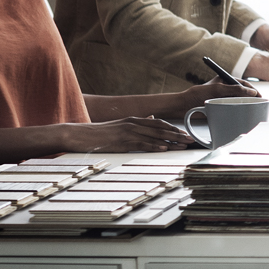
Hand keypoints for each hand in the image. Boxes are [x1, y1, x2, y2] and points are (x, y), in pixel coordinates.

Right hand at [62, 117, 193, 152]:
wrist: (77, 135)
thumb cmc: (98, 133)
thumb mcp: (119, 125)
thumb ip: (136, 123)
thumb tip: (151, 119)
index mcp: (133, 120)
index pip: (158, 123)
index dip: (173, 128)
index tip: (185, 133)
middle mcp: (132, 124)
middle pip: (160, 129)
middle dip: (177, 134)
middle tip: (190, 140)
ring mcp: (126, 132)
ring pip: (153, 136)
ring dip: (170, 141)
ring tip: (183, 146)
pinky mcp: (120, 142)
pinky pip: (140, 144)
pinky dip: (153, 146)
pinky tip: (163, 149)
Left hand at [179, 75, 259, 110]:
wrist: (184, 106)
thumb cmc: (197, 94)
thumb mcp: (217, 90)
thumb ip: (234, 89)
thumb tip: (251, 92)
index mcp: (225, 81)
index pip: (242, 84)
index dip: (252, 89)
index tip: (259, 96)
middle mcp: (225, 89)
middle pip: (242, 93)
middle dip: (251, 98)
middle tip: (259, 104)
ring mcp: (223, 98)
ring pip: (238, 101)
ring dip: (245, 105)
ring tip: (253, 109)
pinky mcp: (220, 107)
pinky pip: (232, 108)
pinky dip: (238, 111)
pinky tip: (242, 114)